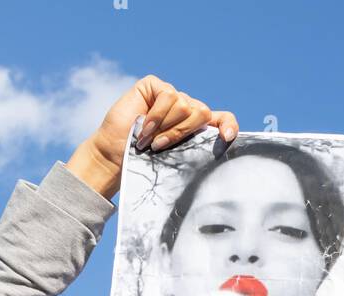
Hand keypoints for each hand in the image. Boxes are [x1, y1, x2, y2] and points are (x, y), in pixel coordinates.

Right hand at [66, 75, 237, 198]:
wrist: (116, 156)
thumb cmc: (144, 162)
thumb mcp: (175, 159)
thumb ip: (195, 149)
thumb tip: (220, 147)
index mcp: (196, 127)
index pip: (222, 119)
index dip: (228, 125)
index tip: (228, 137)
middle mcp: (186, 108)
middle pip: (202, 112)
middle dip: (182, 132)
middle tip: (161, 146)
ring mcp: (171, 95)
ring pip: (184, 105)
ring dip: (165, 127)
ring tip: (149, 139)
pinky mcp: (154, 86)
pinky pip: (167, 96)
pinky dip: (156, 115)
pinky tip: (143, 126)